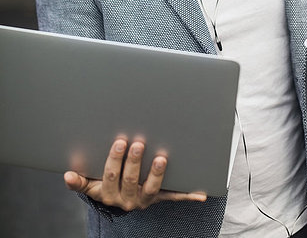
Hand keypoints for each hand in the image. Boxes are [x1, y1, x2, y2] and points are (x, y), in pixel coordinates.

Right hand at [64, 139, 206, 211]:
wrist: (118, 201)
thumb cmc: (103, 184)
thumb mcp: (89, 184)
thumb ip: (79, 181)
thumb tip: (67, 176)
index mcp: (108, 192)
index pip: (110, 176)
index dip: (114, 160)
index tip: (119, 142)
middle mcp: (127, 198)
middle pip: (130, 180)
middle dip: (134, 161)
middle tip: (139, 143)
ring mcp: (144, 198)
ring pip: (151, 188)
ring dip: (157, 174)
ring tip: (162, 158)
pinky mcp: (159, 198)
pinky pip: (174, 197)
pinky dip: (188, 195)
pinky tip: (202, 194)